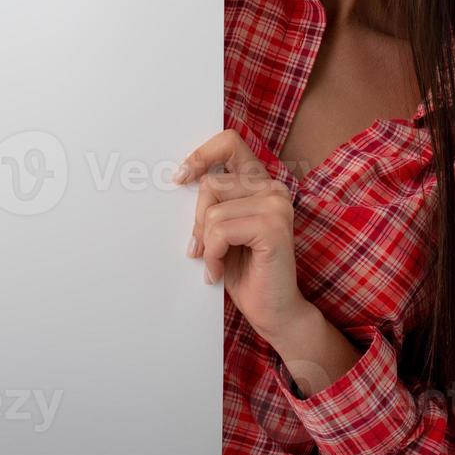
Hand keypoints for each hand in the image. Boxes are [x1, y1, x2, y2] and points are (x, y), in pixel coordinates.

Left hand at [174, 129, 311, 341]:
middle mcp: (273, 188)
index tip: (180, 178)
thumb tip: (178, 178)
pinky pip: (220, 231)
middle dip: (198, 221)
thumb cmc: (244, 271)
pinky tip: (219, 271)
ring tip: (215, 263)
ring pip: (213, 211)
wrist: (272, 311)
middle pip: (210, 185)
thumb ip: (212, 203)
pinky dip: (212, 255)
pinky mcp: (273, 226)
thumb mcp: (221, 230)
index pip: (229, 143)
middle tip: (202, 248)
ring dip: (206, 244)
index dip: (201, 155)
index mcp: (261, 183)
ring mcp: (276, 205)